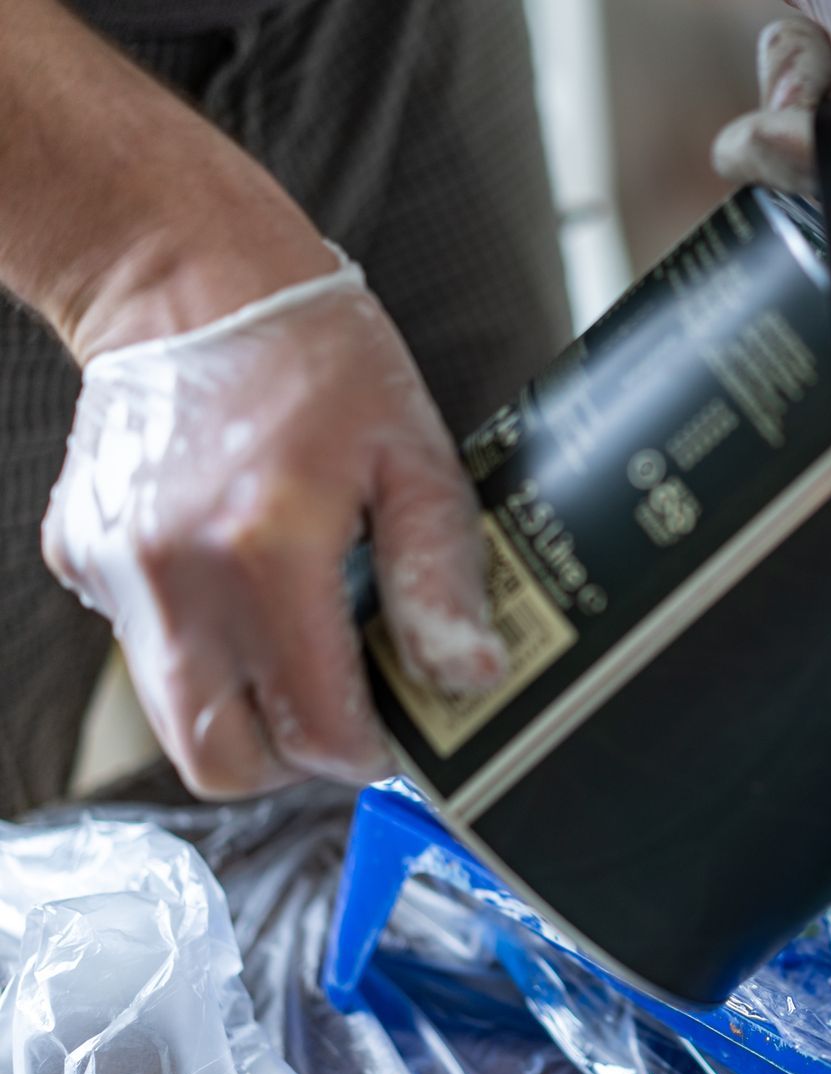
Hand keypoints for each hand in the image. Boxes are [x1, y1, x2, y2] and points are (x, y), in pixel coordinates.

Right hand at [41, 254, 506, 798]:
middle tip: (342, 715)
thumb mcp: (415, 456)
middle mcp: (174, 577)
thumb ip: (441, 576)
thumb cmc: (315, 358)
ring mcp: (114, 572)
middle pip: (219, 759)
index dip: (365, 753)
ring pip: (174, 716)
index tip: (395, 733)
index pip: (312, 728)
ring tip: (300, 639)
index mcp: (266, 551)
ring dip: (244, 707)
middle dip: (291, 760)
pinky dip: (200, 643)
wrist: (186, 275)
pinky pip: (144, 649)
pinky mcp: (80, 558)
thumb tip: (469, 677)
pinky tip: (242, 577)